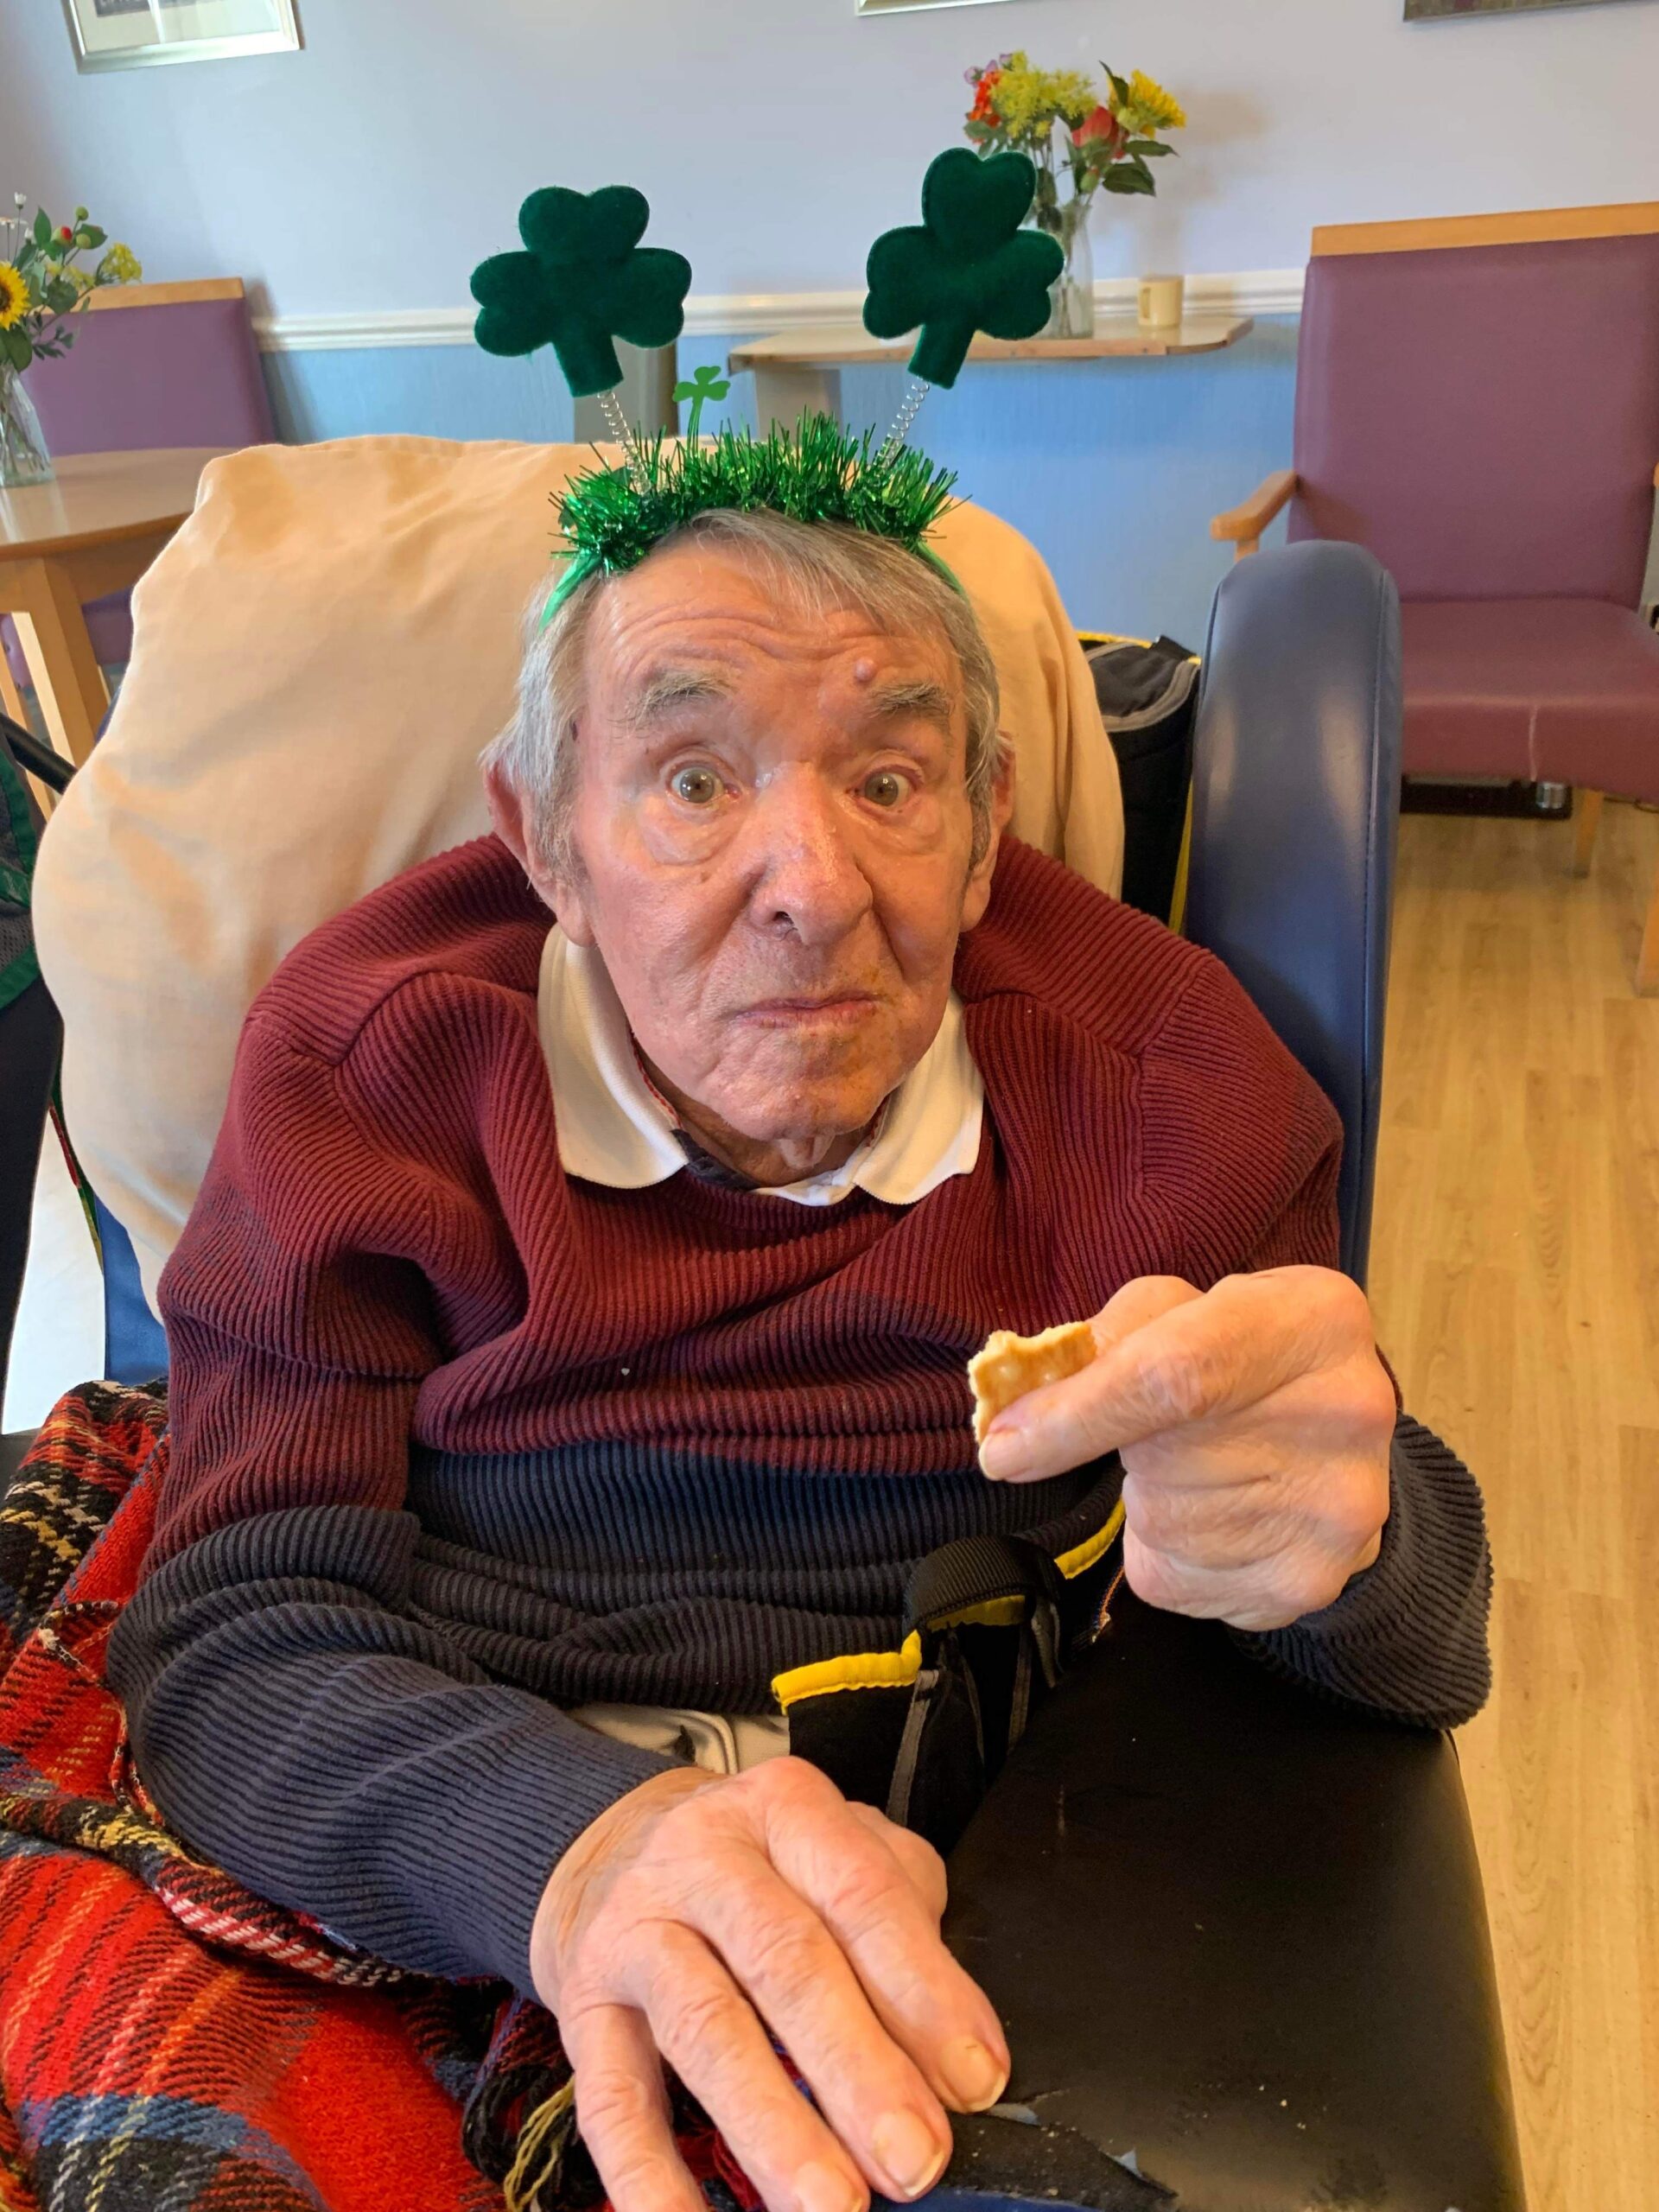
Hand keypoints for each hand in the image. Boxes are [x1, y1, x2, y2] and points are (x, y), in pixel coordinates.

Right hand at [530, 1758, 1009, 2211]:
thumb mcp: (835, 1850)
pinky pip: (613, 2101)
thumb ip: (903, 1921)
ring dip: (772, 2126)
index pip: (862, 1895)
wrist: (612, 1848)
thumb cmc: (755, 1866)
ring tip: (831, 2203)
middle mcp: (704, 1857)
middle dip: (857, 2069)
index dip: (924, 1991)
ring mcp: (636, 1929)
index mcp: (786, 1810)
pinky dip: (651, 2179)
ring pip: (705, 2028)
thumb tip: (957, 2050)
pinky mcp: (585, 2006)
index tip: (973, 2079)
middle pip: (786, 1961)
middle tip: (913, 2157)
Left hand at [978, 1267, 1394, 1631]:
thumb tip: (1017, 1418)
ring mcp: (1338, 1511)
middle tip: (1164, 1432)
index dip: (1077, 1416)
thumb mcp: (1184, 1310)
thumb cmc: (1240, 1357)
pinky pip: (1175, 1582)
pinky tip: (1214, 1517)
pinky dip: (1167, 1554)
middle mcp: (1347, 1412)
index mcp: (1313, 1318)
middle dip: (1127, 1451)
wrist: (1339, 1448)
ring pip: (1162, 1524)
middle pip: (1162, 1457)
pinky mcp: (1309, 1583)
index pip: (1176, 1376)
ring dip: (1151, 1501)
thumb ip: (1103, 1341)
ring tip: (1203, 1469)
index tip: (1001, 1447)